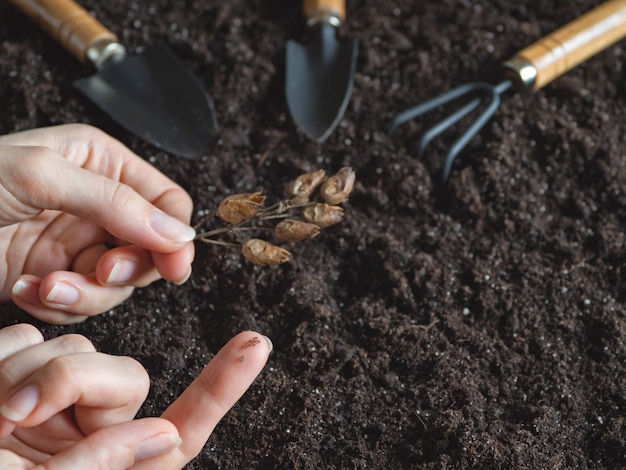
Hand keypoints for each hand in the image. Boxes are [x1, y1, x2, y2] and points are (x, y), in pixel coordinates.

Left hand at [0, 124, 195, 323]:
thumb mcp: (40, 176)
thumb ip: (116, 203)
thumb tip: (178, 233)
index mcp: (102, 164)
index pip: (167, 202)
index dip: (175, 236)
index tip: (172, 266)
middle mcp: (98, 203)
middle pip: (150, 248)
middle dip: (125, 269)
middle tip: (100, 272)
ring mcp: (76, 244)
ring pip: (118, 284)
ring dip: (84, 294)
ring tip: (45, 285)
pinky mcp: (55, 276)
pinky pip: (83, 303)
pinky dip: (58, 305)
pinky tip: (24, 289)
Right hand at [0, 323, 271, 468]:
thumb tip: (163, 436)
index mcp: (109, 465)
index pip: (179, 428)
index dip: (219, 388)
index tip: (256, 345)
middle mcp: (88, 432)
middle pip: (122, 374)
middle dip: (73, 381)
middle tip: (10, 415)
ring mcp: (52, 406)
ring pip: (71, 349)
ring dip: (26, 374)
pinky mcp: (14, 379)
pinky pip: (27, 340)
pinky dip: (3, 360)